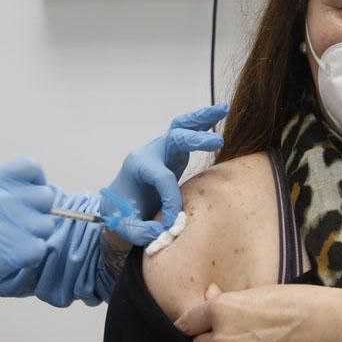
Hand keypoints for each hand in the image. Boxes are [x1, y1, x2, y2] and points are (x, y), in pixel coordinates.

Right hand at [0, 157, 54, 316]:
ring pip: (46, 226)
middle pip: (46, 197)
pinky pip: (40, 249)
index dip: (36, 182)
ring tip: (7, 246)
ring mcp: (8, 223)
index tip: (27, 200)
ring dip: (33, 238)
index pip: (31, 165)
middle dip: (36, 214)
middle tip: (17, 230)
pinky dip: (28, 258)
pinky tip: (7, 260)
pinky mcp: (14, 250)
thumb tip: (28, 194)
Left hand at [106, 104, 227, 244]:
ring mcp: (163, 150)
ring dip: (203, 118)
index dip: (171, 198)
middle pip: (173, 137)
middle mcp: (150, 152)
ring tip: (224, 109)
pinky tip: (222, 116)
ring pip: (182, 126)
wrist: (118, 203)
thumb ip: (141, 231)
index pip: (161, 177)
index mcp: (137, 167)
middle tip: (217, 143)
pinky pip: (189, 133)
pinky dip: (205, 125)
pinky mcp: (174, 153)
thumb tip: (164, 232)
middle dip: (194, 140)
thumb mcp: (124, 227)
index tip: (174, 220)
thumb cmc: (121, 214)